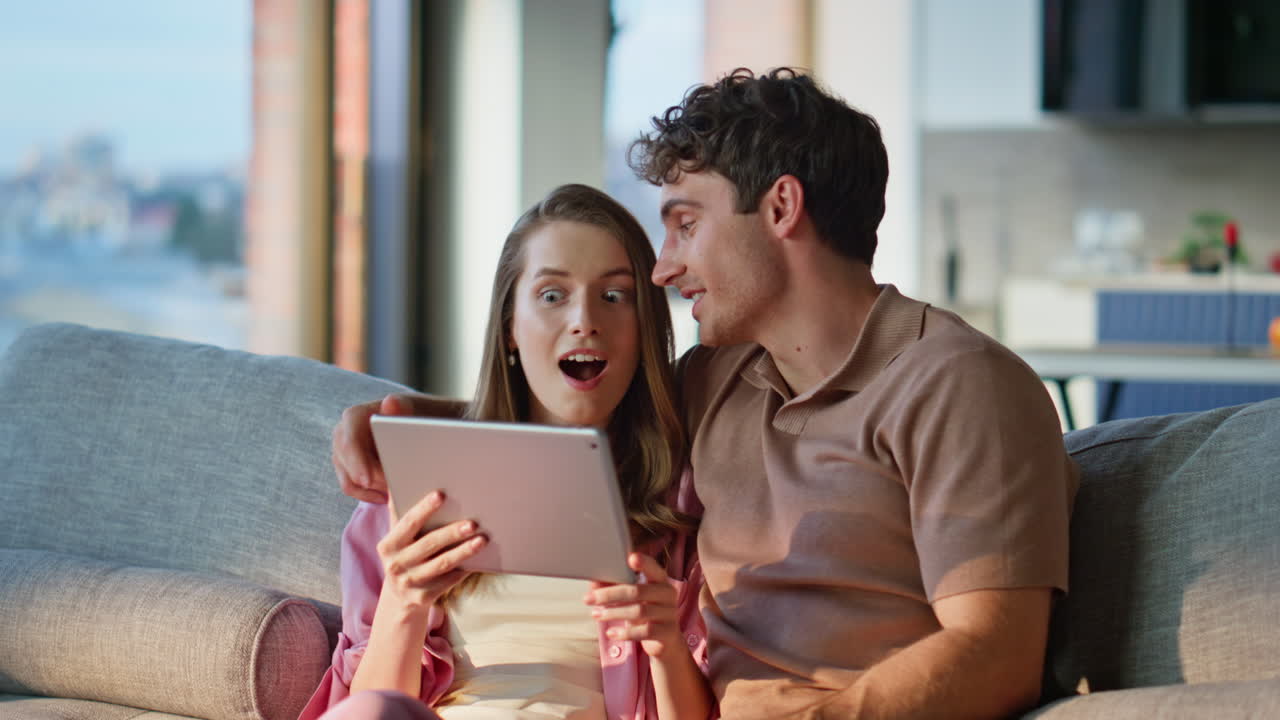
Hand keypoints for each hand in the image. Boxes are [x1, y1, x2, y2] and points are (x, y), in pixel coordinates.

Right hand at [332, 393, 422, 503]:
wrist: (413, 424)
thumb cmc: (414, 414)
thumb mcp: (413, 409)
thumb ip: (402, 406)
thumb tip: (390, 403)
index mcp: (354, 417)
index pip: (349, 443)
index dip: (357, 462)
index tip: (368, 480)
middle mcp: (342, 434)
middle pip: (348, 465)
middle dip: (372, 479)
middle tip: (395, 491)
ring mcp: (342, 453)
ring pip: (349, 479)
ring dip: (372, 488)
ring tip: (396, 494)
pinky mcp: (347, 468)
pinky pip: (351, 488)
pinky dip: (368, 495)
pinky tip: (386, 498)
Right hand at [377, 490, 487, 612]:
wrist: (400, 598)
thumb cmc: (405, 556)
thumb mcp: (398, 538)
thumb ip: (400, 514)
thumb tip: (399, 480)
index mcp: (388, 545)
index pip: (408, 522)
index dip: (424, 508)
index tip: (441, 495)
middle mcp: (395, 564)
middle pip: (428, 544)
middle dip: (452, 532)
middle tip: (473, 522)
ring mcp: (408, 583)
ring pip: (442, 564)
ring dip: (464, 551)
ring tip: (483, 540)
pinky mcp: (422, 598)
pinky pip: (448, 581)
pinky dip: (464, 570)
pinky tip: (479, 561)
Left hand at [585, 553, 682, 657]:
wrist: (665, 641)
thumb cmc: (644, 613)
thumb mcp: (632, 599)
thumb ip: (616, 587)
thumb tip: (594, 582)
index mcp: (660, 580)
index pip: (653, 567)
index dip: (644, 563)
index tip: (631, 557)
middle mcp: (667, 594)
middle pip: (637, 591)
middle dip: (610, 594)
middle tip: (589, 599)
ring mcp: (669, 613)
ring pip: (639, 611)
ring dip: (613, 613)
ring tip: (596, 615)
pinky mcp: (667, 632)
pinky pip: (645, 631)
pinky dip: (625, 632)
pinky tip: (611, 632)